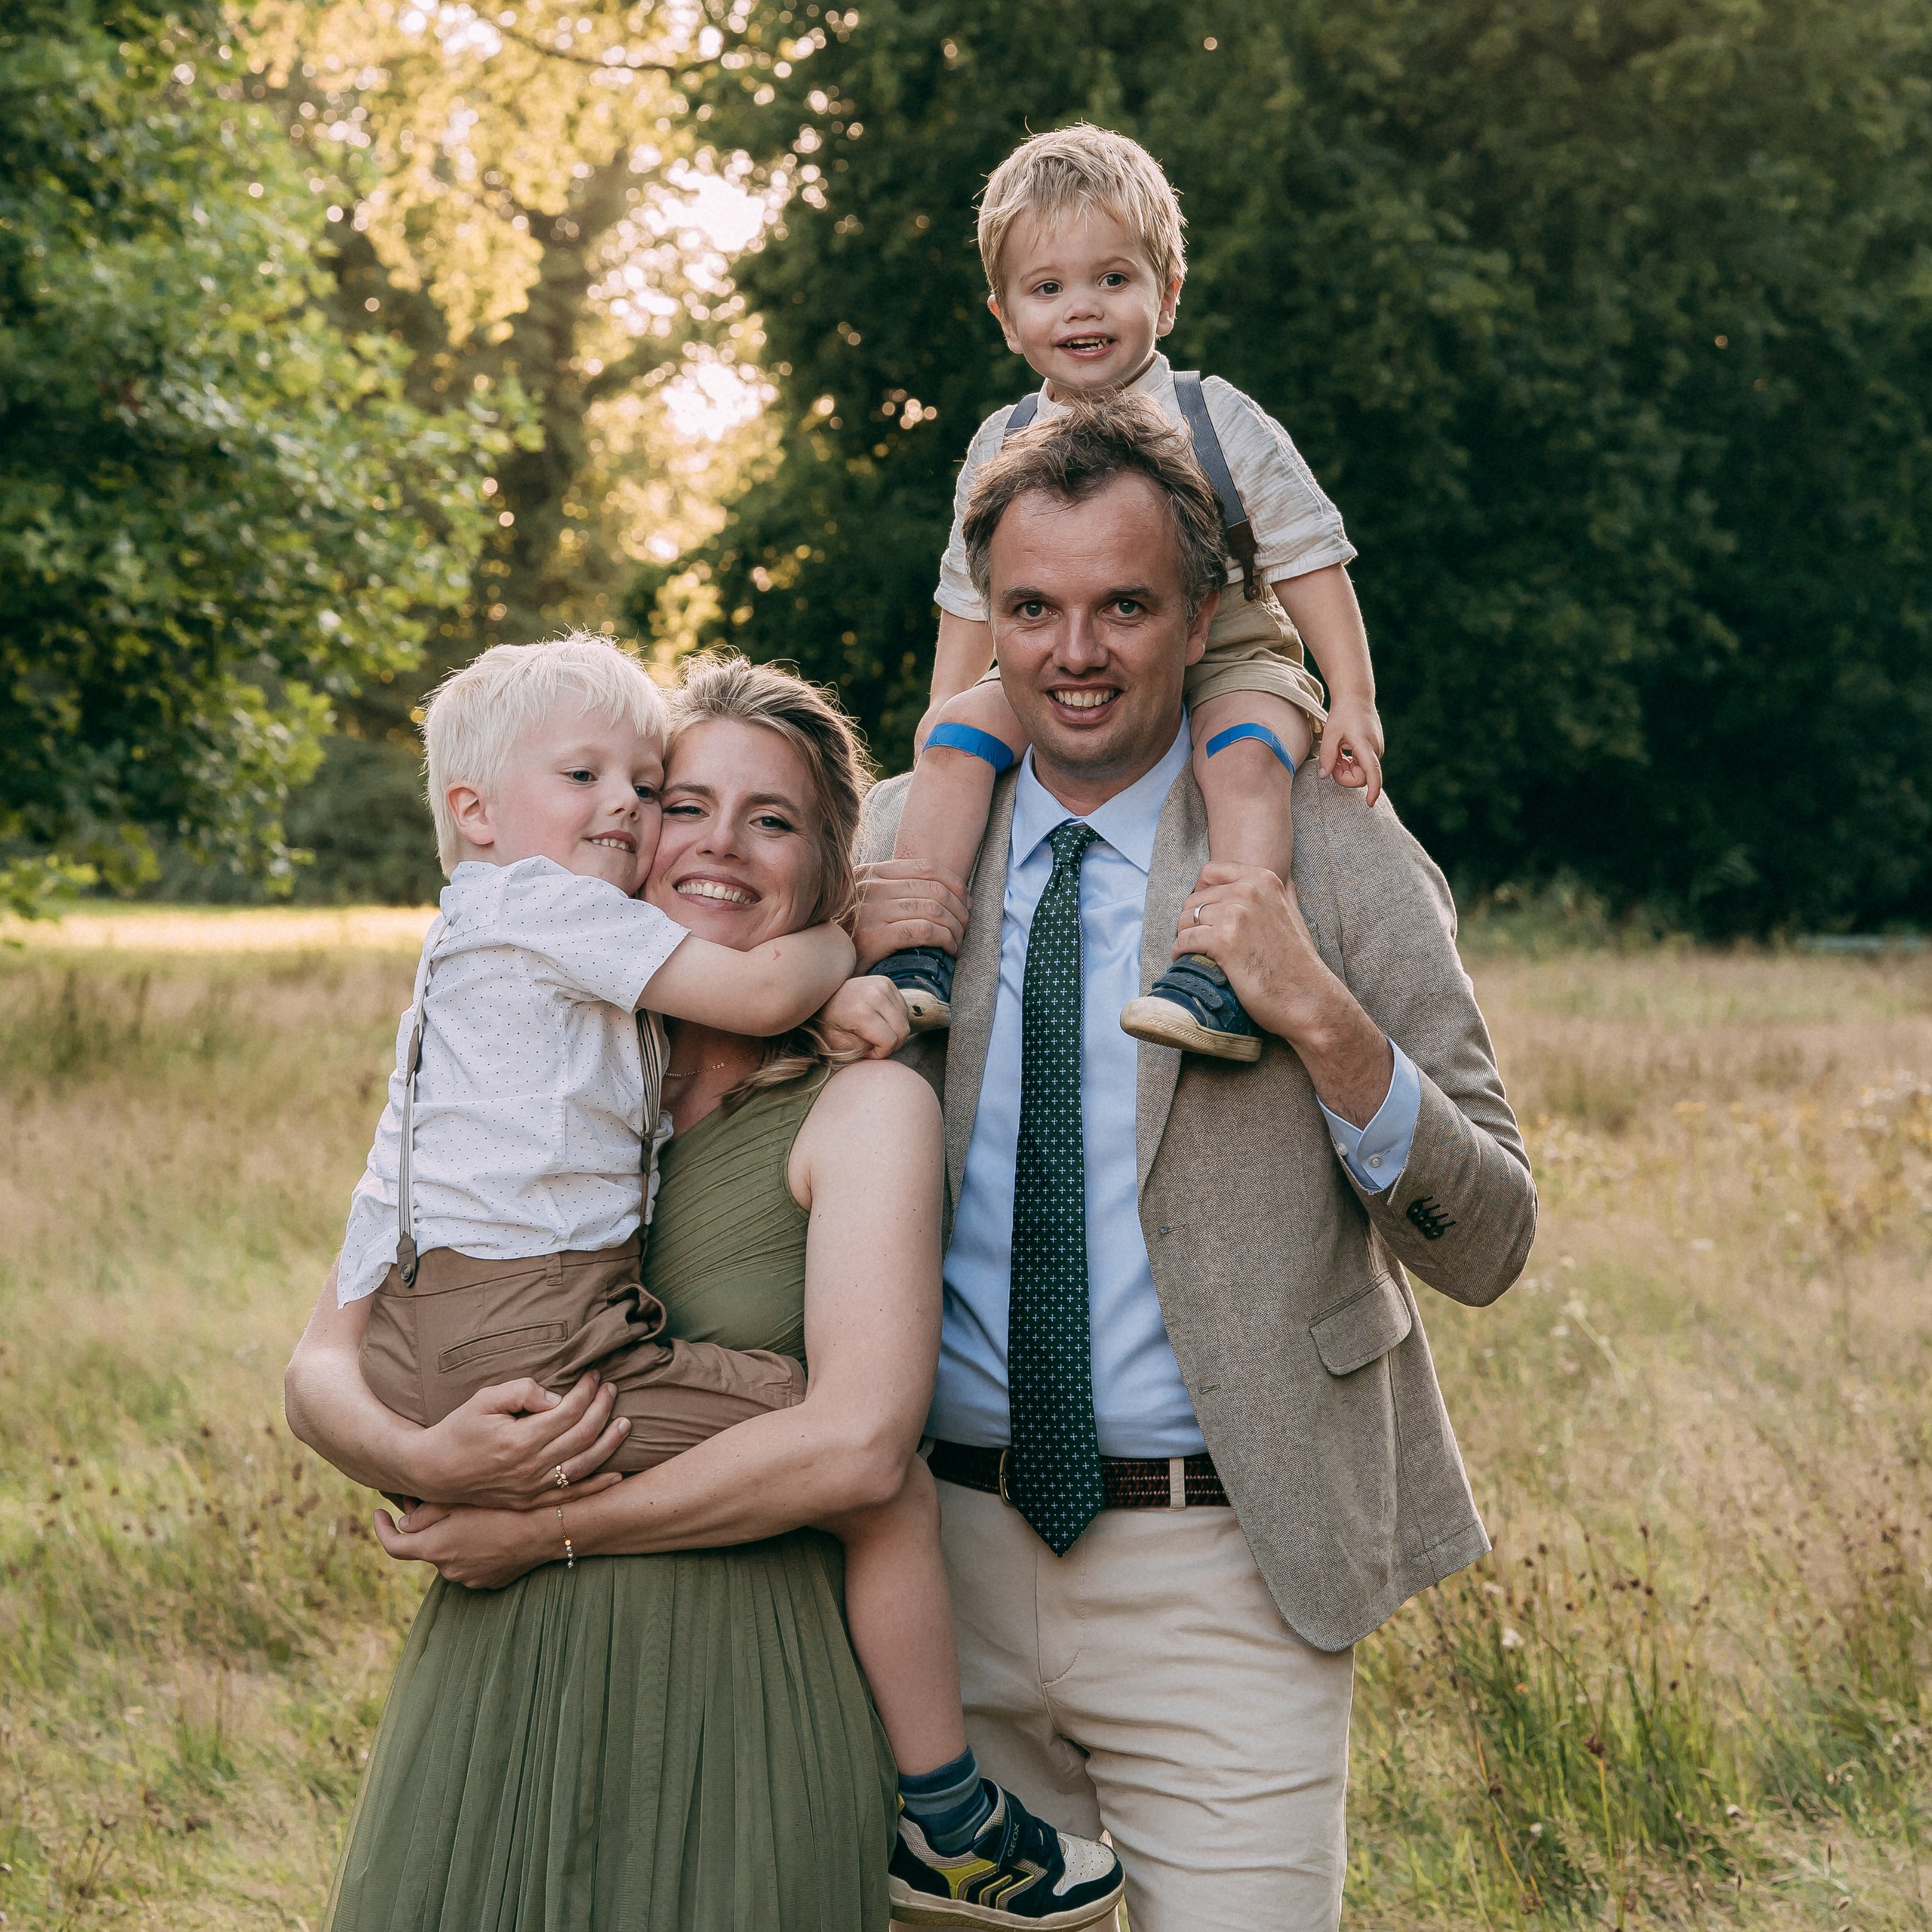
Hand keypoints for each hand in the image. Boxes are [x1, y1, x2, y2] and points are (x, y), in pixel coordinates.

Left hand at [373, 1497, 567, 1590]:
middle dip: (427, 1527)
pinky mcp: (489, 1582)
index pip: (393, 1545)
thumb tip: (406, 1522)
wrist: (546, 1530)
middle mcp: (447, 1569)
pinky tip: (491, 1531)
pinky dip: (473, 1549)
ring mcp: (469, 1578)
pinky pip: (472, 1564)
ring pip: (450, 1555)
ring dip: (453, 1538)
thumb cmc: (504, 1508)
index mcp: (435, 1547)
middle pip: (426, 1547)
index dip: (382, 1529)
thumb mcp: (460, 1500)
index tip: (379, 1512)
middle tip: (437, 1501)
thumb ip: (425, 1512)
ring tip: (473, 1513)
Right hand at [405, 1373, 630, 1510]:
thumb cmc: (459, 1429)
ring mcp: (531, 1489)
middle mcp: (529, 1468)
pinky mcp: (529, 1502)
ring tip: (625, 1423)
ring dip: (608, 1444)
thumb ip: (520, 1391)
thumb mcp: (483, 1399)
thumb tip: (556, 1396)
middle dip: (602, 1409)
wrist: (434, 1471)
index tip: (594, 1375)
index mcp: (519, 1441)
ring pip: (582, 1467)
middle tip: (611, 1389)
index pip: (568, 1412)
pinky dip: (596, 1486)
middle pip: (581, 1437)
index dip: (587, 1391)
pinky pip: (570, 1496)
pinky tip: (616, 1474)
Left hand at [816, 975, 911, 1058]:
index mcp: (861, 1012)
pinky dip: (895, 1018)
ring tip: (877, 1032)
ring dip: (895, 1030)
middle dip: (893, 1044)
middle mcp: (875, 995)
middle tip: (877, 1046)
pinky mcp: (887, 982)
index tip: (869, 1052)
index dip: (882, 1053)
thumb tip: (881, 1052)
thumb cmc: (829, 1021)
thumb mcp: (838, 1043)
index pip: (889, 1041)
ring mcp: (883, 985)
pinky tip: (880, 1019)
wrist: (825, 994)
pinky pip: (903, 1007)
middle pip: (902, 1030)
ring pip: (905, 1019)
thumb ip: (861, 1051)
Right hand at [852, 859, 969, 969]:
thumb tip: (940, 891)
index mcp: (869, 873)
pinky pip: (925, 930)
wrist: (821, 967)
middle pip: (934, 889)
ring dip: (955, 927)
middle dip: (959, 909)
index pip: (924, 867)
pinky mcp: (875, 937)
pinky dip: (945, 939)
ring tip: (958, 941)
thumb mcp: (866, 906)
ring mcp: (871, 910)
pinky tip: (949, 950)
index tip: (965, 902)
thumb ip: (892, 893)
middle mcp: (869, 887)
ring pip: (933, 909)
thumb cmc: (851, 940)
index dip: (954, 883)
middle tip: (965, 926)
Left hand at [1177, 862, 1393, 1125]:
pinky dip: (1180, 953)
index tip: (1204, 914)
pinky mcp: (1223, 941)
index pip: (1210, 872)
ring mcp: (1235, 914)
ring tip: (1192, 953)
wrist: (1308, 998)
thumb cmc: (1297, 962)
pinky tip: (1188, 962)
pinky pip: (1183, 940)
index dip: (1201, 893)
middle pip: (1194, 898)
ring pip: (1185, 919)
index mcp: (1263, 880)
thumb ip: (1278, 894)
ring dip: (1184, 938)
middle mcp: (1249, 891)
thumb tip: (1282, 879)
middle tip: (1197, 941)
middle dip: (1190, 921)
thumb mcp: (1291, 913)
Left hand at [1319, 695, 1384, 804]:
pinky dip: (1350, 763)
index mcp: (1365, 746)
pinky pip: (1362, 765)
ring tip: (1338, 750)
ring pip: (1360, 772)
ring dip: (1345, 768)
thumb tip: (1324, 776)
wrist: (1356, 697)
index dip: (1373, 789)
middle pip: (1360, 777)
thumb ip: (1326, 756)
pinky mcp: (1375, 750)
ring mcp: (1377, 750)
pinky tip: (1344, 750)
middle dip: (1343, 775)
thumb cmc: (1342, 713)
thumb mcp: (1330, 733)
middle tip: (1331, 760)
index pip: (1372, 772)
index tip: (1370, 803)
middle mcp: (1376, 750)